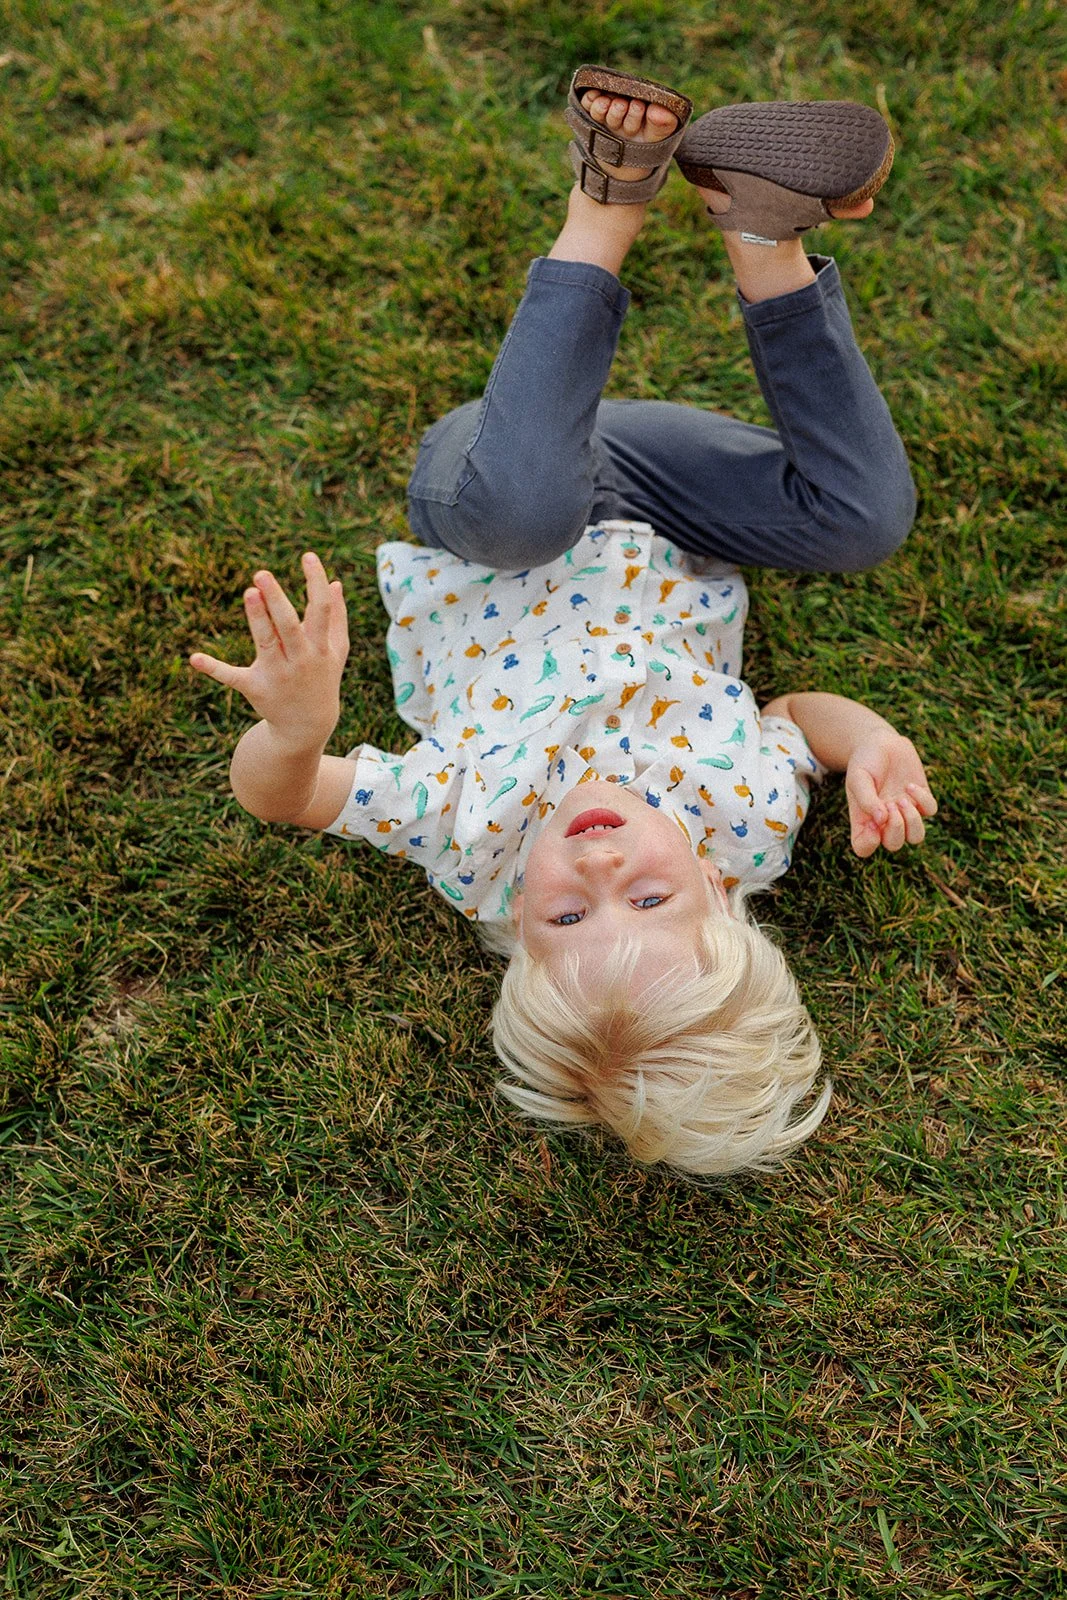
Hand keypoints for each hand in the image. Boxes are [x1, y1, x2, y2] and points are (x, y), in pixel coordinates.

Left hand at [190, 552, 348, 749]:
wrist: (309, 725)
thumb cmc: (322, 677)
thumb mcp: (337, 651)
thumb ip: (338, 617)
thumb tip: (335, 583)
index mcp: (319, 646)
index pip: (319, 610)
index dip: (315, 582)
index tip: (307, 556)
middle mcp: (299, 659)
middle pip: (289, 625)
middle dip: (277, 601)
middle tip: (262, 575)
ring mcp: (277, 674)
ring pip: (266, 643)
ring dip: (257, 619)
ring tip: (249, 592)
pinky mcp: (255, 687)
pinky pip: (233, 677)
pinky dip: (214, 669)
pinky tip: (194, 658)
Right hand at [845, 731, 937, 857]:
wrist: (881, 742)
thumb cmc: (864, 762)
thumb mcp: (858, 778)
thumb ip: (866, 800)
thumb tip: (882, 820)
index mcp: (864, 820)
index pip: (864, 848)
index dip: (869, 842)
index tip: (871, 822)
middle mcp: (885, 821)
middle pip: (895, 844)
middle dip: (895, 827)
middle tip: (889, 804)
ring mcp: (905, 812)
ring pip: (917, 836)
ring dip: (912, 822)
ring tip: (902, 800)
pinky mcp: (922, 799)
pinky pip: (930, 811)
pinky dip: (922, 800)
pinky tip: (909, 786)